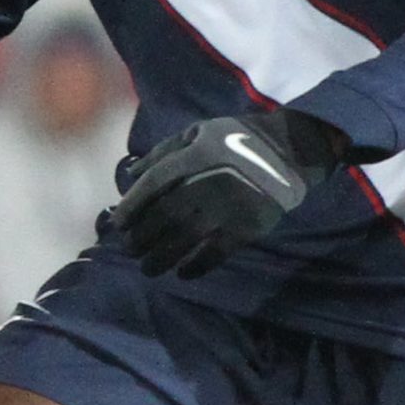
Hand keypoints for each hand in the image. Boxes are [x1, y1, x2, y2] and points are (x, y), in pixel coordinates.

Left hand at [112, 108, 344, 277]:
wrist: (287, 151)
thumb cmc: (235, 141)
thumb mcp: (197, 132)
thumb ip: (163, 152)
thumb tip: (132, 174)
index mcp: (193, 157)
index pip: (153, 185)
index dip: (132, 206)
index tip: (118, 225)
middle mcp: (207, 182)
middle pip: (164, 216)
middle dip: (142, 237)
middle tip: (131, 250)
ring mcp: (227, 207)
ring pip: (185, 238)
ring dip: (162, 257)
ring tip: (149, 268)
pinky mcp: (246, 227)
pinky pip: (216, 253)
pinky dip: (196, 266)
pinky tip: (183, 273)